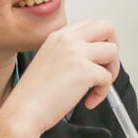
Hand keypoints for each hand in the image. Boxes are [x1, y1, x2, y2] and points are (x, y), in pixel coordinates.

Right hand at [0, 20, 119, 137]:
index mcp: (57, 36)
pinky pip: (108, 77)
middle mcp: (67, 40)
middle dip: (113, 47)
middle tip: (106, 67)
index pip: (89, 25)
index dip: (99, 42)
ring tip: (96, 86)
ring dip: (111, 71)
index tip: (97, 59)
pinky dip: (103, 92)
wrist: (23, 112)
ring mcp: (76, 53)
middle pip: (107, 27)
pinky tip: (89, 101)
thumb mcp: (50, 61)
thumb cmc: (34, 94)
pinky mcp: (85, 70)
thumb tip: (97, 57)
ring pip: (113, 51)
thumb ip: (70, 53)